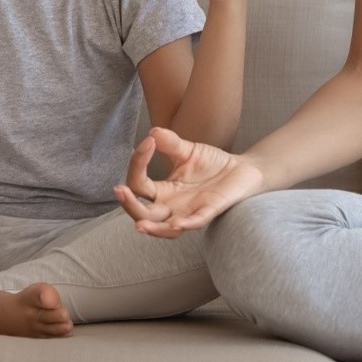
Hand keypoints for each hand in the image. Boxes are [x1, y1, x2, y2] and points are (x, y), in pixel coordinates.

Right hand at [113, 126, 265, 237]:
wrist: (241, 169)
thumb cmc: (211, 163)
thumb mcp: (187, 150)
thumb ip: (170, 143)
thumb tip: (152, 132)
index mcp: (163, 191)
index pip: (140, 185)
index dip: (138, 164)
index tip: (146, 143)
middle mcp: (172, 206)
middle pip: (144, 214)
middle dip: (130, 205)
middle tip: (120, 190)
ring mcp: (190, 212)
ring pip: (166, 228)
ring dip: (153, 228)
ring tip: (139, 224)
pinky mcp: (210, 211)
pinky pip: (197, 222)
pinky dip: (187, 223)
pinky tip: (177, 223)